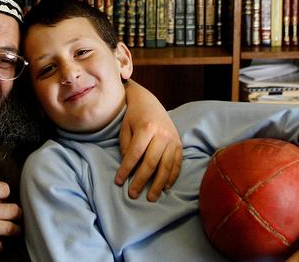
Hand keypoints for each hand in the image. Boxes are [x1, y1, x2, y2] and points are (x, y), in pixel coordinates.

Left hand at [116, 81, 181, 201]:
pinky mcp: (179, 143)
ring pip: (166, 166)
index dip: (126, 169)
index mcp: (147, 128)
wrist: (149, 102)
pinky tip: (166, 187)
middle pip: (151, 163)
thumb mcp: (125, 128)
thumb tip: (129, 168)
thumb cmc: (133, 116)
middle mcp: (162, 134)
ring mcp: (173, 139)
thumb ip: (127, 147)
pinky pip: (177, 163)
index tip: (119, 182)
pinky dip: (172, 177)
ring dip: (158, 184)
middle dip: (141, 181)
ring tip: (150, 197)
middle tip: (132, 194)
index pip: (135, 154)